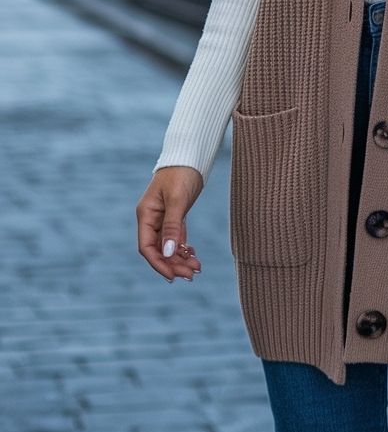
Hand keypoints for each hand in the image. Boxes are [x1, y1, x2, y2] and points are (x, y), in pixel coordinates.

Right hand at [136, 165, 203, 280]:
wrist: (190, 155)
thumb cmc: (181, 172)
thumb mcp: (177, 199)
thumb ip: (172, 226)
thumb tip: (166, 253)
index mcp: (146, 215)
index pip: (146, 247)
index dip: (158, 263)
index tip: (173, 276)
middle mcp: (151, 219)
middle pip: (158, 250)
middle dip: (173, 264)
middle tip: (192, 275)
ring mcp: (162, 219)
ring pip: (168, 246)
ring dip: (180, 259)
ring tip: (197, 268)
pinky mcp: (174, 216)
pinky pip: (175, 239)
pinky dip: (183, 248)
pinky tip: (193, 255)